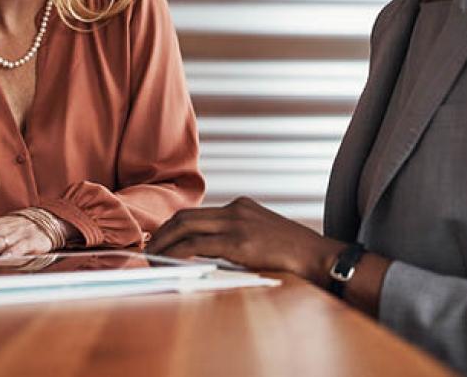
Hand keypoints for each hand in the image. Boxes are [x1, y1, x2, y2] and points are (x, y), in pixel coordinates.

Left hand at [147, 197, 343, 283]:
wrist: (319, 257)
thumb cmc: (292, 253)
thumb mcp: (262, 235)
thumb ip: (237, 236)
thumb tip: (206, 252)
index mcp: (241, 206)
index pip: (197, 213)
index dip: (173, 225)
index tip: (159, 238)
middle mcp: (236, 209)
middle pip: (186, 216)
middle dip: (162, 232)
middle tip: (147, 247)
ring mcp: (237, 223)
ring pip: (187, 227)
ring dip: (164, 242)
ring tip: (151, 256)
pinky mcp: (239, 242)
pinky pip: (197, 245)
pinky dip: (178, 252)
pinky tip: (168, 261)